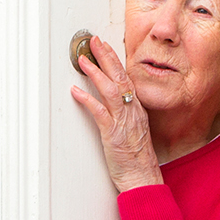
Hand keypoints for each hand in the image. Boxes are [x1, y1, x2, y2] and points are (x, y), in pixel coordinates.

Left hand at [68, 35, 161, 193]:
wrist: (143, 178)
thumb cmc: (137, 159)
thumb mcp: (134, 131)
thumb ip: (125, 115)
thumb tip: (113, 104)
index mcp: (137, 109)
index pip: (126, 78)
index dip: (114, 60)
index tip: (104, 46)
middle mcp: (132, 111)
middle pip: (119, 77)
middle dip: (106, 56)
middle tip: (94, 40)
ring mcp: (124, 122)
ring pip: (110, 90)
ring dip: (96, 73)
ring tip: (82, 60)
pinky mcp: (114, 134)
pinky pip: (100, 113)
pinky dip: (87, 100)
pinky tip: (76, 91)